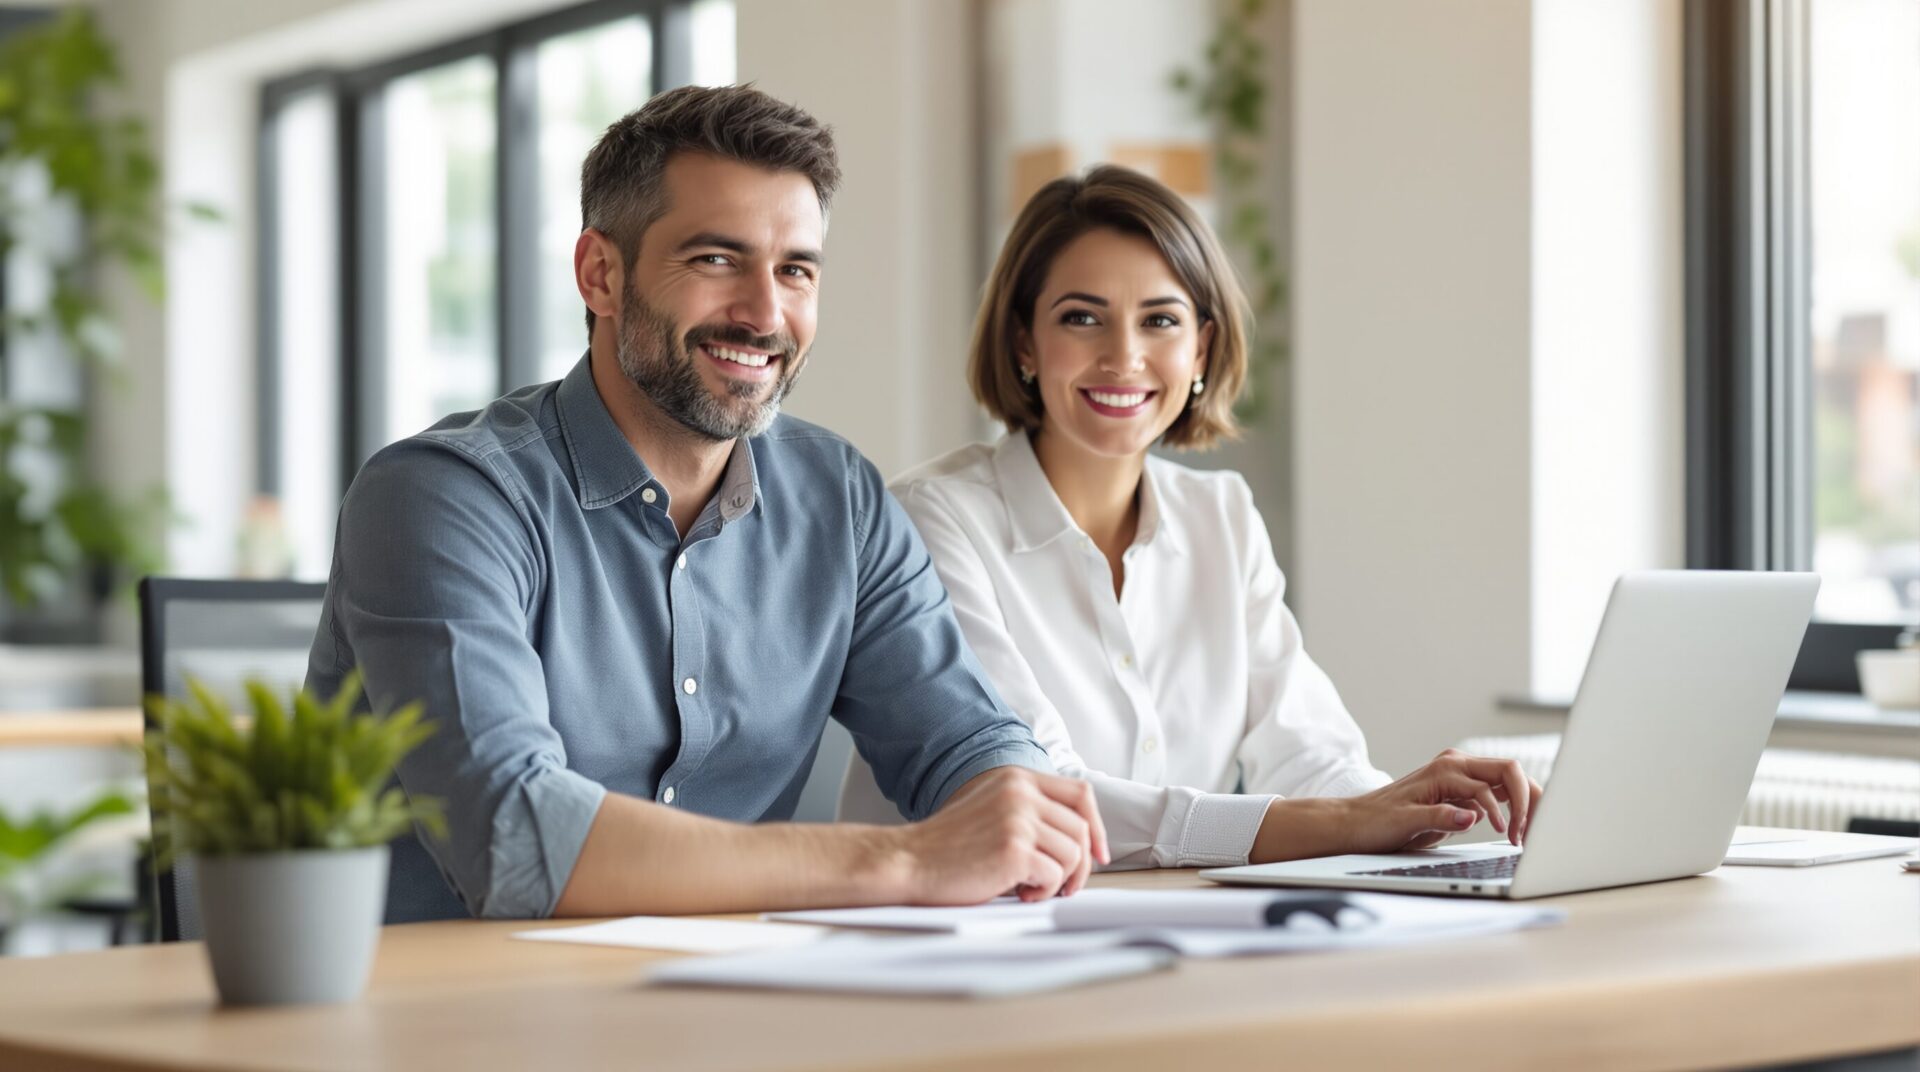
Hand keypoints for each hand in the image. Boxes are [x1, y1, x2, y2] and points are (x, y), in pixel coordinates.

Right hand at [894, 767, 1109, 904]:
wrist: (909, 861)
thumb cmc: (948, 846)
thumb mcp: (992, 810)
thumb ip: (1029, 813)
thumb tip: (1080, 841)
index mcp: (1016, 778)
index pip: (1081, 794)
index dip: (1097, 827)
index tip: (1098, 854)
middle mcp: (1020, 792)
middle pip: (1081, 830)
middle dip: (1080, 865)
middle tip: (1061, 886)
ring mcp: (1018, 819)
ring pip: (1073, 855)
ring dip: (1058, 880)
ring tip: (1030, 887)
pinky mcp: (1014, 849)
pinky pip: (1054, 875)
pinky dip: (1042, 891)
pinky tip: (1019, 892)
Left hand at [1337, 749, 1543, 854]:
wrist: (1355, 823)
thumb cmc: (1376, 822)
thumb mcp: (1406, 823)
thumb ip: (1440, 818)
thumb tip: (1471, 817)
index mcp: (1446, 769)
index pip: (1498, 781)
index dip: (1510, 810)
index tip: (1509, 836)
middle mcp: (1456, 765)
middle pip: (1512, 772)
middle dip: (1530, 800)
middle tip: (1533, 834)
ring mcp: (1460, 776)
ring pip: (1509, 781)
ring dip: (1525, 804)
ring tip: (1528, 834)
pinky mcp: (1461, 791)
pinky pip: (1498, 793)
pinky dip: (1512, 809)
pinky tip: (1514, 831)